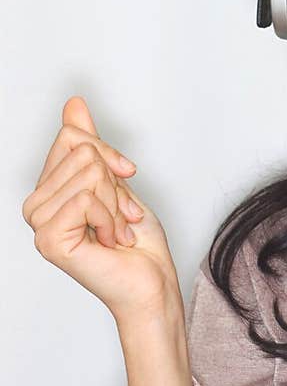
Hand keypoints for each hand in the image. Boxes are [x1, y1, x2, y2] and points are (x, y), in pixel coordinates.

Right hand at [21, 95, 180, 322]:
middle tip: (120, 216)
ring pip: (89, 173)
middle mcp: (36, 205)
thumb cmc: (137, 239)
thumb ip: (90, 142)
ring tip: (117, 229)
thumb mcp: (116, 178)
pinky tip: (111, 240)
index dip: (109, 155)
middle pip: (82, 152)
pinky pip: (88, 198)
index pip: (72, 136)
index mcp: (48, 188)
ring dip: (116, 202)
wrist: (151, 281)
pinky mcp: (48, 240)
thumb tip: (73, 104)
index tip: (124, 181)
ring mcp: (38, 224)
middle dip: (114, 182)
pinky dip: (111, 216)